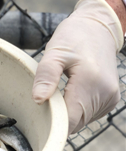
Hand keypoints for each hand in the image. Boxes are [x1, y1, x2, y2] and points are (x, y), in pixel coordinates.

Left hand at [32, 0, 123, 133]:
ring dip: (69, 113)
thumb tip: (38, 100)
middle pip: (76, 123)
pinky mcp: (112, 99)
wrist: (98, 28)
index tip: (38, 115)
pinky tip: (71, 92)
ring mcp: (111, 97)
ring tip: (60, 90)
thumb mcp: (54, 52)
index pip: (70, 120)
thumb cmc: (73, 38)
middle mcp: (105, 93)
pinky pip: (91, 114)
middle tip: (45, 98)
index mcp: (90, 82)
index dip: (52, 122)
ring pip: (83, 120)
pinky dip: (78, 108)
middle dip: (58, 117)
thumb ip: (46, 76)